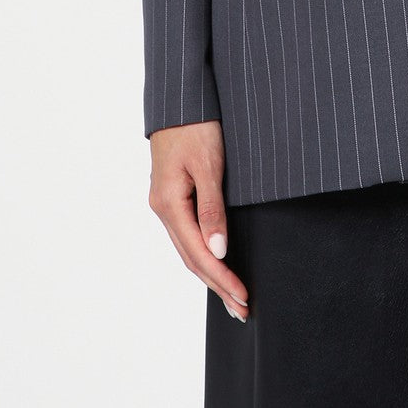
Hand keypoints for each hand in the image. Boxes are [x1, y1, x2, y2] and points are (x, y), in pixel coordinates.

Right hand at [148, 120, 249, 320]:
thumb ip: (212, 208)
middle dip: (218, 285)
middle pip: (191, 258)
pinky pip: (187, 234)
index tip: (244, 297)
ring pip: (188, 249)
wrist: (178, 98)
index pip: (199, 254)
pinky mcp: (173, 195)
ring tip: (233, 296)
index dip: (222, 279)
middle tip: (243, 309)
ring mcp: (166, 202)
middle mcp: (163, 208)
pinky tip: (215, 262)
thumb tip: (218, 251)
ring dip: (211, 274)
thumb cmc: (195, 125)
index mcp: (169, 204)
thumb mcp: (208, 165)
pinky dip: (203, 254)